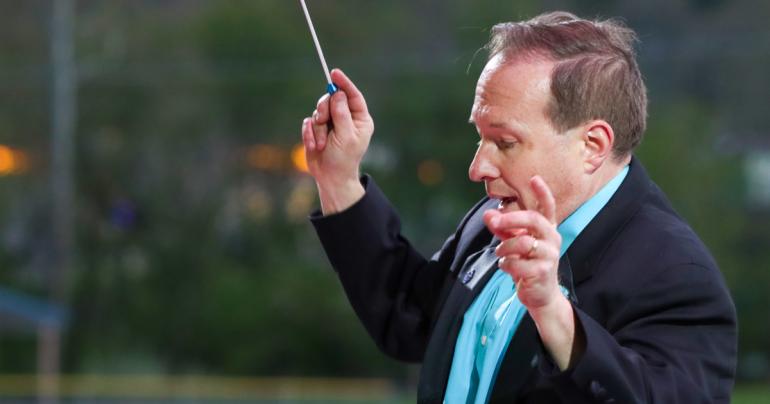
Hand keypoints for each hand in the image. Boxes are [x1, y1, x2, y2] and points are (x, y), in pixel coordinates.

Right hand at [301, 69, 373, 213]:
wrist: (330, 177)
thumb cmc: (343, 159)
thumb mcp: (345, 136)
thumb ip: (341, 114)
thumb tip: (338, 93)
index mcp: (359, 119)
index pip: (352, 95)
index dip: (344, 83)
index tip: (334, 73)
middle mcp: (345, 118)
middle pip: (331, 99)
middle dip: (325, 110)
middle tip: (324, 121)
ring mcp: (330, 123)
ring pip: (318, 111)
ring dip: (317, 128)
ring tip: (322, 144)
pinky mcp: (316, 130)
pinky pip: (308, 122)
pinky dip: (309, 134)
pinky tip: (315, 146)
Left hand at [484, 176, 582, 369]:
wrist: (539, 294)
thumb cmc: (527, 263)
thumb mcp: (513, 243)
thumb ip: (501, 228)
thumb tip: (487, 215)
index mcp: (547, 229)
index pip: (547, 207)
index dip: (542, 192)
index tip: (534, 178)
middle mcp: (552, 239)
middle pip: (533, 220)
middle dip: (511, 218)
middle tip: (495, 220)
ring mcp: (550, 256)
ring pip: (521, 243)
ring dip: (505, 248)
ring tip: (502, 255)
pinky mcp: (543, 271)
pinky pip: (517, 263)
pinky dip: (507, 265)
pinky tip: (509, 268)